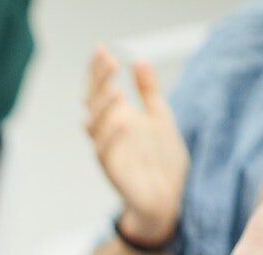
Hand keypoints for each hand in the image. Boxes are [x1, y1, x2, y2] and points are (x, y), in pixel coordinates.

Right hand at [85, 45, 187, 246]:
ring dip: (103, 107)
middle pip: (94, 103)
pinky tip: (123, 122)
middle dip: (99, 82)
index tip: (102, 49)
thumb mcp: (161, 118)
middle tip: (108, 62)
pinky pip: (106, 152)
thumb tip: (139, 61)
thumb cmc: (162, 161)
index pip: (102, 90)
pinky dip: (112, 137)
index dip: (99, 71)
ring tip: (116, 89)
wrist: (168, 198)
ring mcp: (109, 151)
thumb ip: (149, 91)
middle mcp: (109, 133)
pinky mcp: (114, 170)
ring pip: (95, 126)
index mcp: (118, 118)